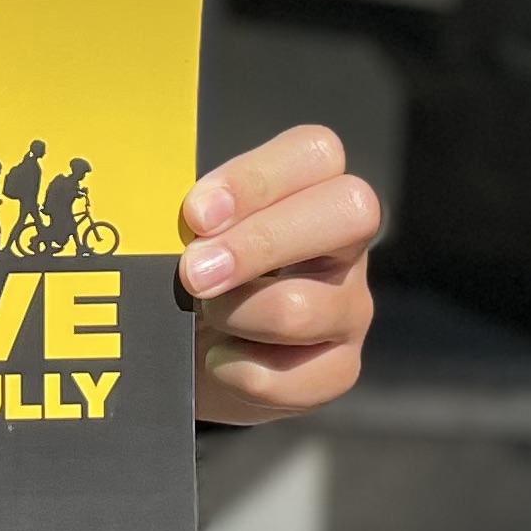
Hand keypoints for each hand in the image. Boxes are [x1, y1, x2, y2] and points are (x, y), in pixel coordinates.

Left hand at [179, 124, 379, 424]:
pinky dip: (237, 372)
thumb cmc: (190, 273)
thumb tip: (180, 213)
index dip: (256, 180)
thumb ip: (189, 213)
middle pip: (349, 212)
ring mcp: (350, 307)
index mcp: (310, 188)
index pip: (315, 153)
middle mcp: (345, 243)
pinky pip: (291, 377)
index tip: (196, 215)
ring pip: (301, 307)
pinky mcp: (340, 368)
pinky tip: (219, 359)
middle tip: (193, 273)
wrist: (188, 356)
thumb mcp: (186, 233)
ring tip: (203, 316)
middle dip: (259, 243)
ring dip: (233, 313)